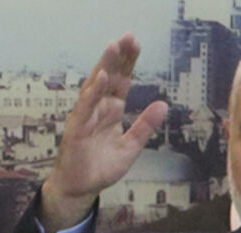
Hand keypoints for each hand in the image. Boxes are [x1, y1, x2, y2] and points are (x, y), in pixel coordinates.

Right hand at [41, 33, 168, 231]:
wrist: (80, 188)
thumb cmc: (101, 167)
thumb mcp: (131, 146)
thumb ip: (145, 126)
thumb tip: (164, 104)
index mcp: (111, 110)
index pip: (121, 81)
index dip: (128, 62)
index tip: (136, 43)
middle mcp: (98, 109)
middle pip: (109, 77)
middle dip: (118, 57)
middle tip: (128, 37)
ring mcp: (86, 117)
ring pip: (95, 86)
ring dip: (104, 66)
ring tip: (114, 47)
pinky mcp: (77, 129)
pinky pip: (85, 107)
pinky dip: (93, 92)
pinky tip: (102, 78)